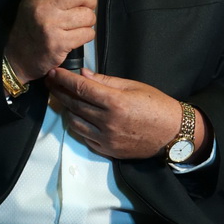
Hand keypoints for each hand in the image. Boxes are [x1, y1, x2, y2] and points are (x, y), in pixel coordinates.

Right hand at [6, 0, 95, 82]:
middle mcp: (43, 6)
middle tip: (85, 7)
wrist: (19, 56)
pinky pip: (87, 33)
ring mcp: (51, 25)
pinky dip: (86, 35)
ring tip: (77, 24)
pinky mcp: (59, 43)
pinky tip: (75, 36)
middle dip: (90, 1)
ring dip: (88, 21)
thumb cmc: (29, 27)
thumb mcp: (33, 1)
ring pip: (88, 16)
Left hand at [47, 66, 190, 159]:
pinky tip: (77, 115)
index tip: (54, 72)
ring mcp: (107, 139)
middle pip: (74, 104)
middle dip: (59, 91)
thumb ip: (106, 81)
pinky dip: (78, 125)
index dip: (64, 79)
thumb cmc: (156, 105)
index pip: (81, 88)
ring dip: (66, 109)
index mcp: (116, 102)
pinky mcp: (108, 150)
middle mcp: (108, 122)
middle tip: (50, 82)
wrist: (173, 133)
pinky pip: (84, 137)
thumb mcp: (133, 86)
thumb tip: (83, 74)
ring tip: (62, 98)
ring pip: (74, 122)